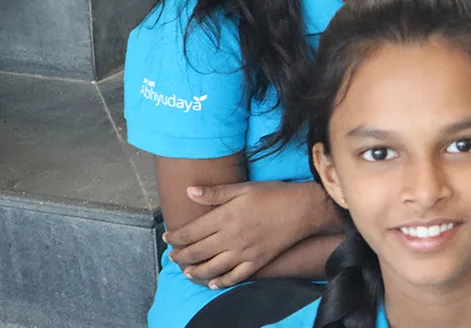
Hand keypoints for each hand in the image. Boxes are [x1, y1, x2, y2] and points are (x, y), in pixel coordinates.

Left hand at [164, 181, 323, 288]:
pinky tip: (213, 283)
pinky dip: (222, 282)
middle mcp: (230, 238)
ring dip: (196, 271)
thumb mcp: (243, 188)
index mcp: (225, 218)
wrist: (303, 209)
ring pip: (212, 267)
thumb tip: (189, 191)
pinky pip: (235, 276)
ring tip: (187, 272)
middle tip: (172, 256)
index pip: (191, 232)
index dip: (175, 236)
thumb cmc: (273, 194)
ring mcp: (243, 252)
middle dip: (181, 255)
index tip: (167, 237)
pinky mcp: (257, 261)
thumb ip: (215, 193)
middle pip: (197, 252)